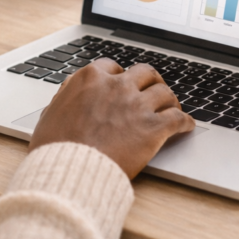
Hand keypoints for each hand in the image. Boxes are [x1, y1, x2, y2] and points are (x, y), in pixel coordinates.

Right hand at [29, 59, 194, 178]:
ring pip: (165, 93)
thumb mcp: (51, 113)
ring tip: (172, 108)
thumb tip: (69, 93)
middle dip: (151, 81)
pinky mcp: (153, 128)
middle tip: (153, 90)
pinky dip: (185, 122)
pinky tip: (186, 126)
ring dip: (170, 100)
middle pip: (145, 73)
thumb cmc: (55, 148)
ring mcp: (137, 105)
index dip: (120, 76)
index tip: (124, 83)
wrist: (70, 171)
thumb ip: (66, 98)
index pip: (112, 66)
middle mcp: (117, 86)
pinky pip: (178, 118)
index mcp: (90, 78)